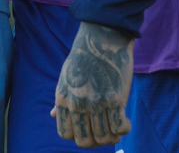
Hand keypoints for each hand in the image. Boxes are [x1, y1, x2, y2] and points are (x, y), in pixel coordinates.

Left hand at [53, 22, 133, 147]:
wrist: (103, 36)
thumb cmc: (85, 55)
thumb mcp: (65, 76)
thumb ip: (61, 99)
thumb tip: (52, 115)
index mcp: (63, 99)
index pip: (65, 134)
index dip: (79, 136)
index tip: (89, 129)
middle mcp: (77, 104)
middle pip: (84, 142)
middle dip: (96, 142)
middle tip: (105, 131)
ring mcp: (96, 102)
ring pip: (104, 138)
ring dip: (113, 137)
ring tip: (117, 126)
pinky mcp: (115, 98)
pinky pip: (119, 128)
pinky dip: (124, 130)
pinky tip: (125, 121)